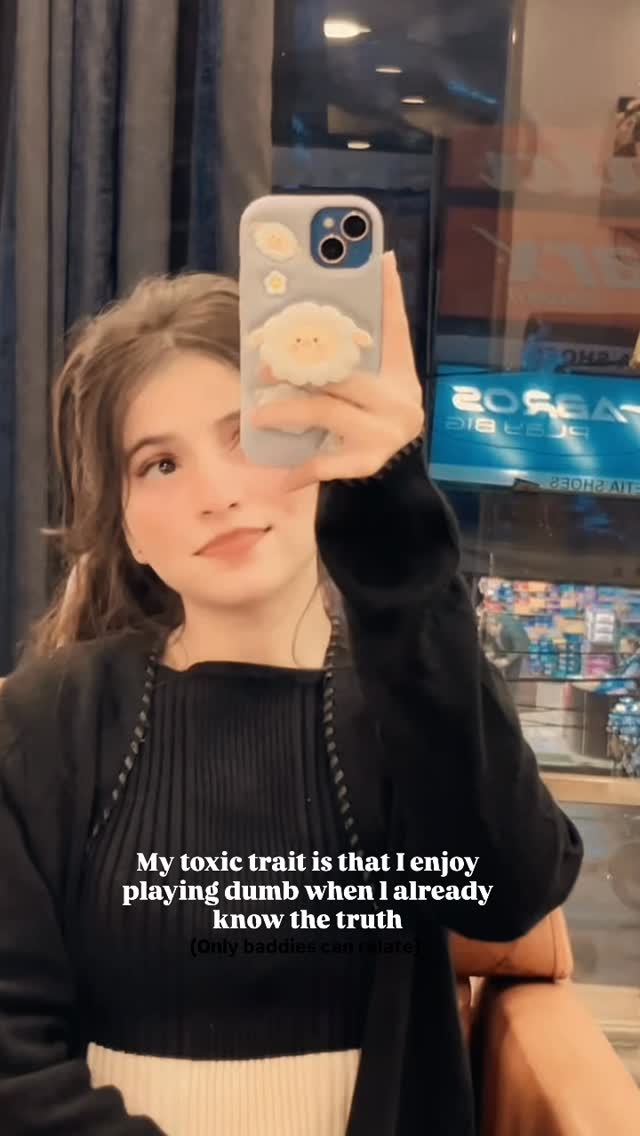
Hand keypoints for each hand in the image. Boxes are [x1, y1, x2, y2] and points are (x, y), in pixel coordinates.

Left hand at [249, 251, 424, 489]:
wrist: (400, 476)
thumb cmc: (376, 417)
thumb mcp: (379, 379)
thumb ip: (361, 340)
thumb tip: (371, 271)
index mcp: (400, 373)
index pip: (396, 326)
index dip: (389, 294)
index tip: (381, 258)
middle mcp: (397, 400)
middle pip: (343, 375)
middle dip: (298, 369)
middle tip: (261, 370)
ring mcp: (383, 434)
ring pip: (327, 413)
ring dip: (288, 412)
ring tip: (257, 415)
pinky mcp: (366, 465)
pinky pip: (326, 463)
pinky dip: (301, 470)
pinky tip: (279, 477)